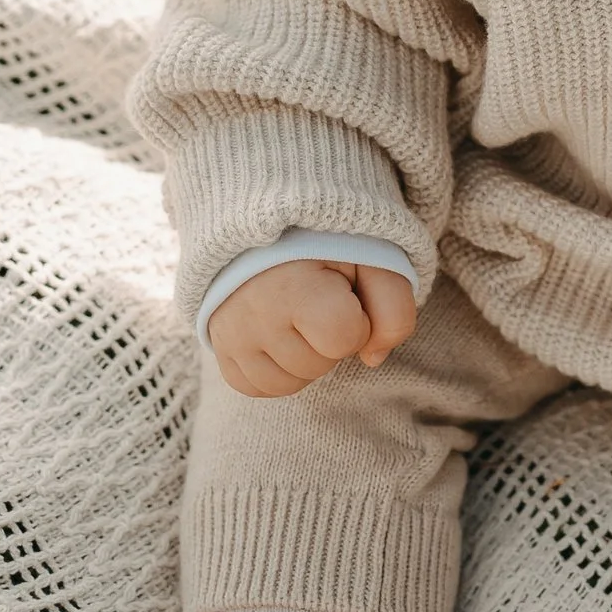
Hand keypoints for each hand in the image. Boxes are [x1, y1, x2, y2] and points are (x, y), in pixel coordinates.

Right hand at [206, 259, 418, 396]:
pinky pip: (255, 387)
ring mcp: (231, 334)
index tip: (348, 295)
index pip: (343, 338)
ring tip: (302, 318)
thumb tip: (374, 358)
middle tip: (321, 299)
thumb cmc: (329, 243)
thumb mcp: (375, 258)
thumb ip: (393, 309)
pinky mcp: (218, 346)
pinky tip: (284, 338)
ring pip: (288, 384)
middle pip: (318, 365)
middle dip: (331, 340)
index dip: (358, 321)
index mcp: (295, 286)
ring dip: (306, 360)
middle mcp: (255, 314)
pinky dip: (276, 371)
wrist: (270, 223)